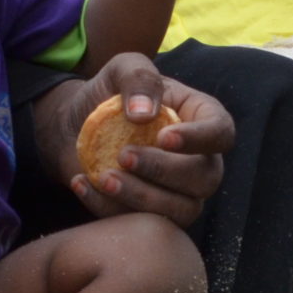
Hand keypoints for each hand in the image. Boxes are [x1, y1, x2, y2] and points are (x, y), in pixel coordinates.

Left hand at [59, 56, 234, 224]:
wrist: (72, 124)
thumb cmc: (107, 92)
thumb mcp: (122, 69)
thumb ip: (139, 78)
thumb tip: (146, 113)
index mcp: (200, 118)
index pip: (221, 133)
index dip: (200, 139)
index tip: (163, 137)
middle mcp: (198, 159)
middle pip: (205, 178)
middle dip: (165, 171)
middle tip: (123, 156)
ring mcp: (177, 192)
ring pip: (181, 210)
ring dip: (142, 198)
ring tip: (103, 178)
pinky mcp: (150, 214)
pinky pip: (142, 224)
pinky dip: (109, 208)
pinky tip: (82, 183)